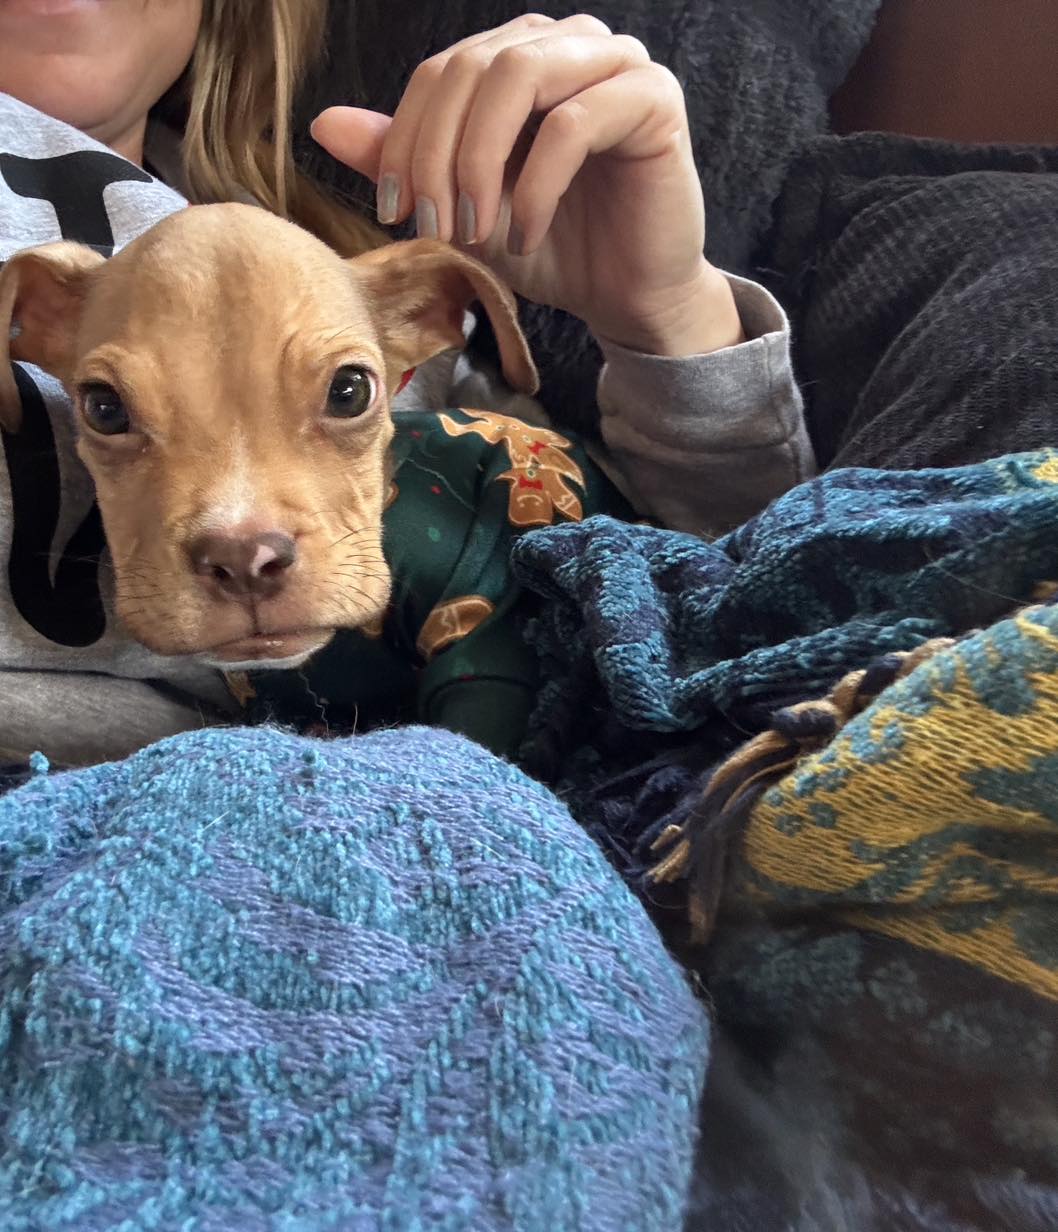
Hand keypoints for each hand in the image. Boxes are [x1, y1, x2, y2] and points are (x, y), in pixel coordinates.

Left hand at [311, 14, 743, 356]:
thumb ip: (406, 164)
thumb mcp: (463, 211)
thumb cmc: (552, 251)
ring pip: (519, 76)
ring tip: (475, 231)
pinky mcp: (654, 100)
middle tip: (432, 227)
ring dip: (479, 162)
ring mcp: (616, 63)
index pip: (441, 71)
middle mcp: (567, 43)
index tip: (392, 210)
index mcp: (519, 56)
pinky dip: (535, 186)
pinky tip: (525, 237)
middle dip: (437, 154)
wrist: (627, 297)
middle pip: (474, 67)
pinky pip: (574, 123)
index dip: (404, 137)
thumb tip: (324, 124)